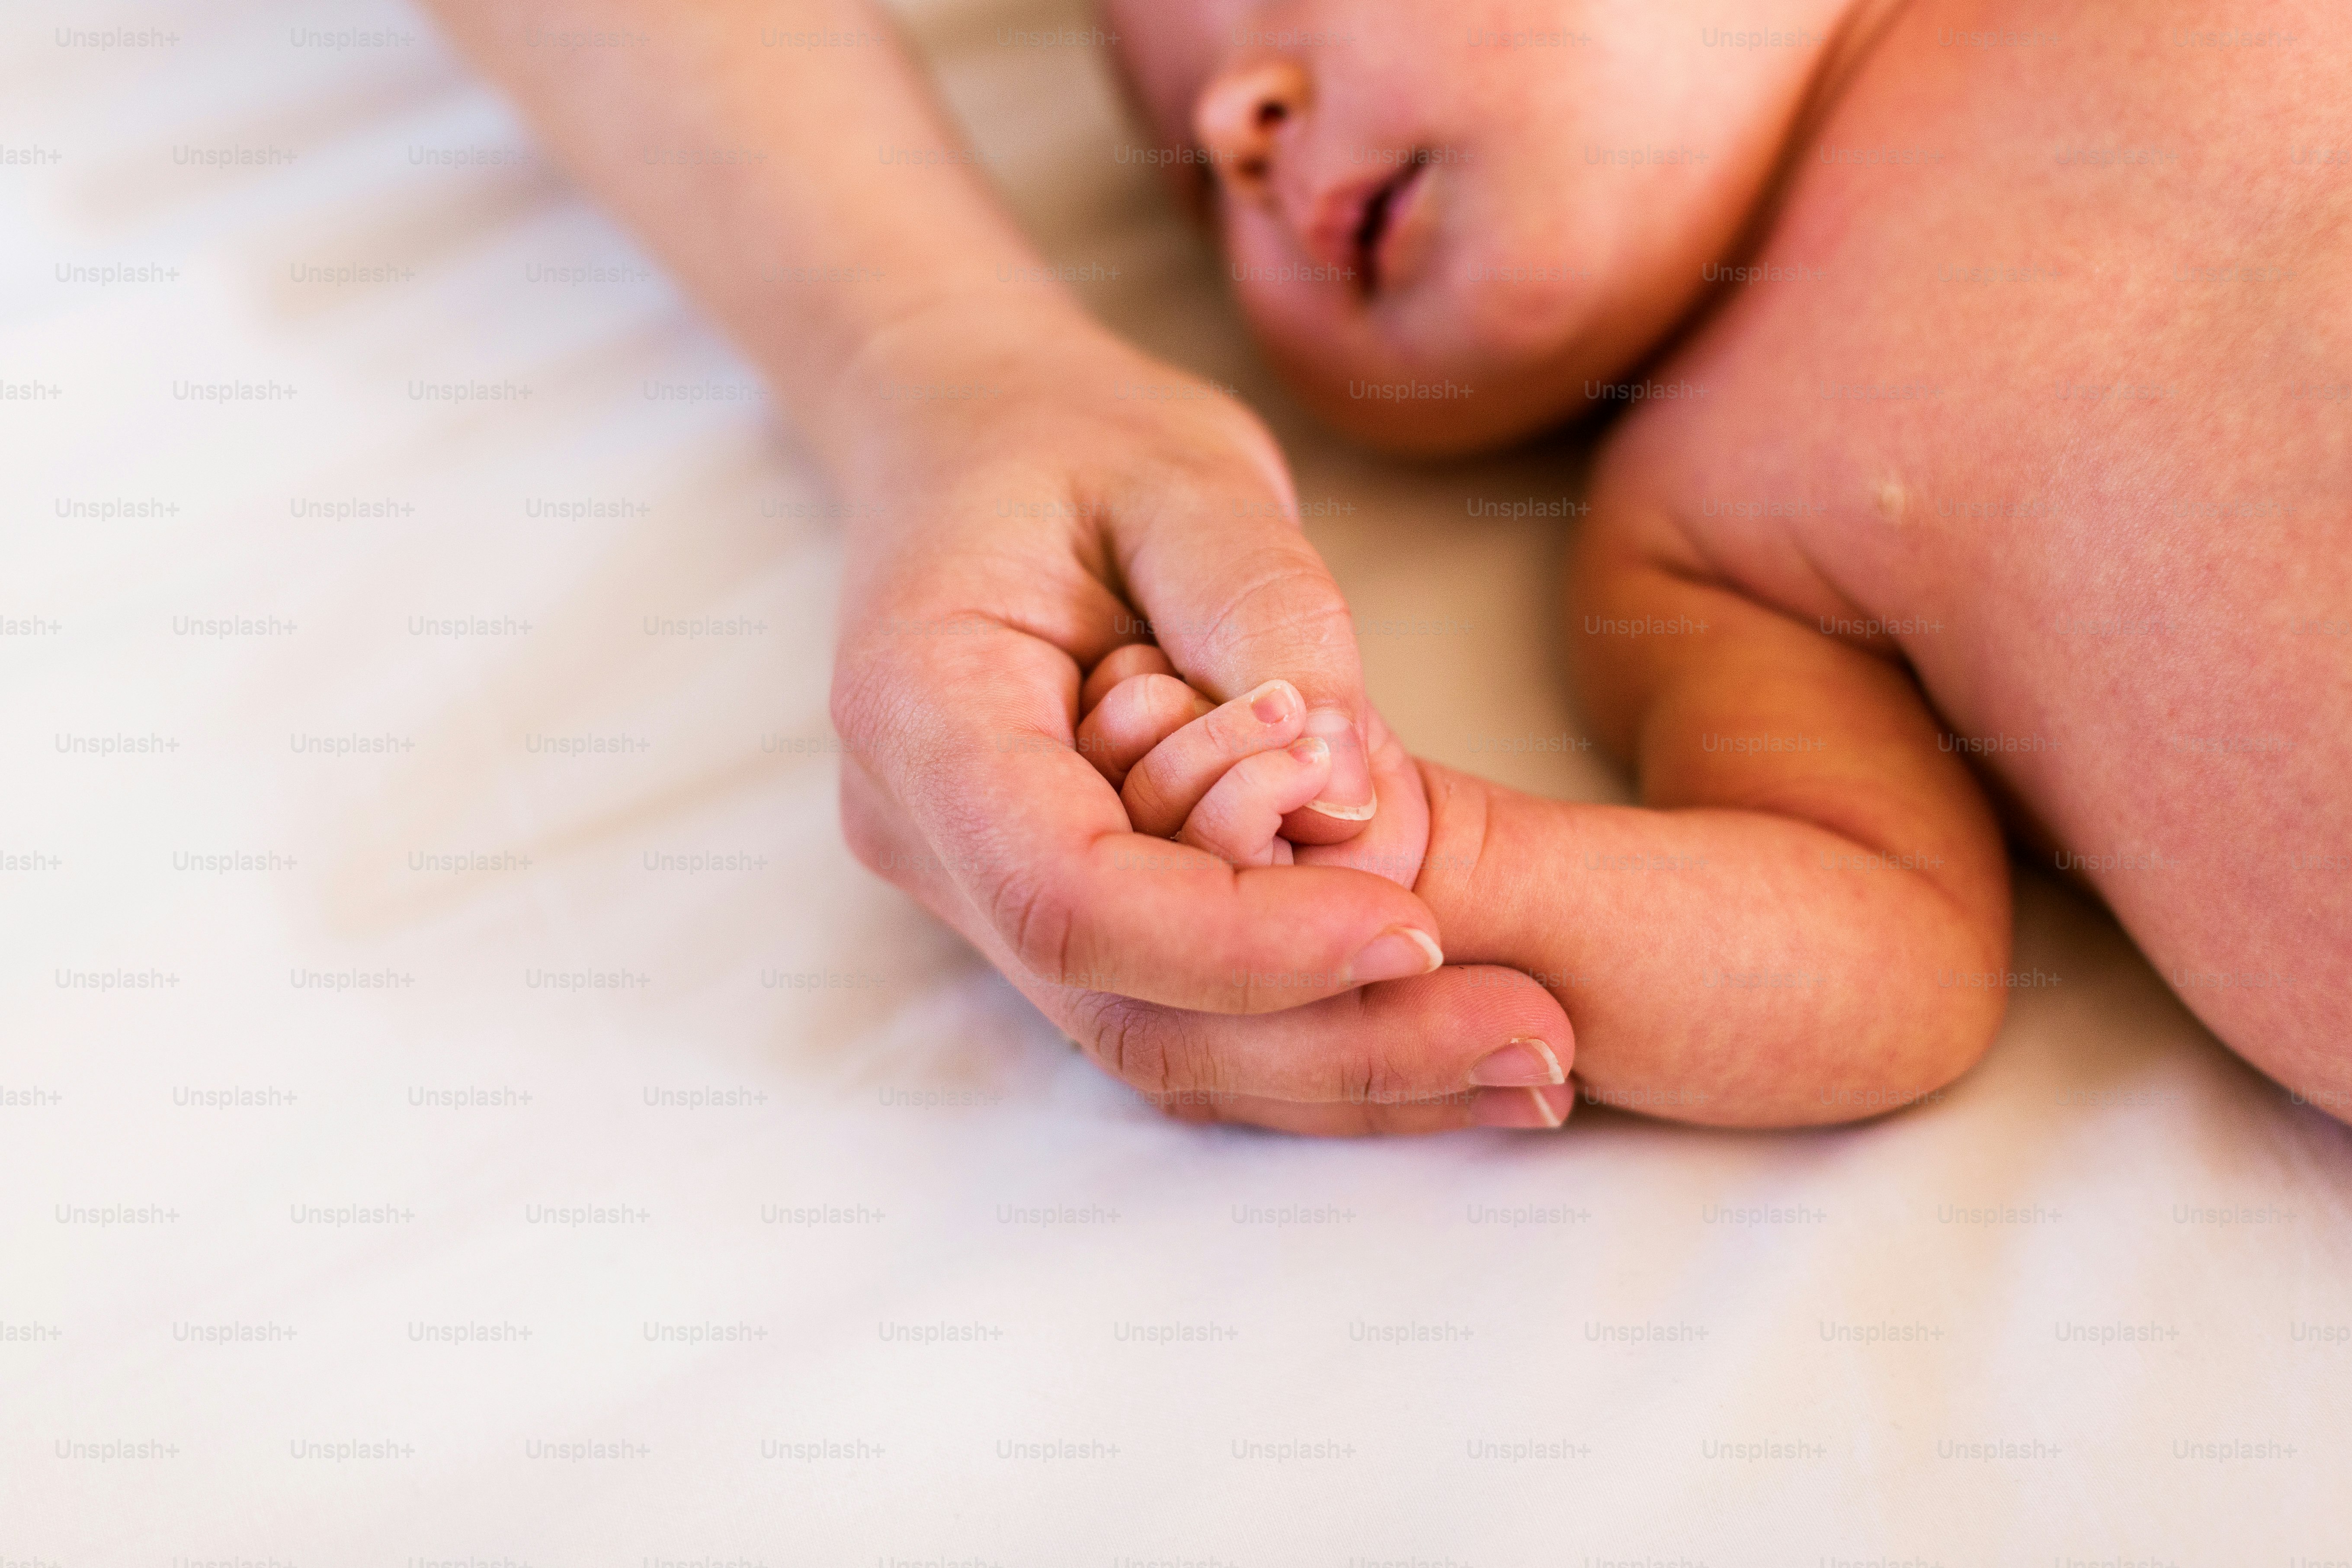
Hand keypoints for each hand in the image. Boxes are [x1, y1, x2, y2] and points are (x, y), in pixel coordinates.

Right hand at [827, 303, 1573, 1131]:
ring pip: (1161, 1045)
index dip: (1243, 942)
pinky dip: (1321, 1034)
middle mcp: (930, 838)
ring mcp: (983, 893)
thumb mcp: (1185, 475)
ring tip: (1536, 1064)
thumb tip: (1353, 797)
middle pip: (1124, 1013)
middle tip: (1538, 1045)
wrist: (979, 445)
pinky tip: (1459, 1034)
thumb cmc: (1075, 439)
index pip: (1070, 894)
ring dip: (1349, 1071)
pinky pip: (1185, 1011)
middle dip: (1336, 1047)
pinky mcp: (1061, 915)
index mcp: (921, 714)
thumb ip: (1263, 610)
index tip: (1418, 928)